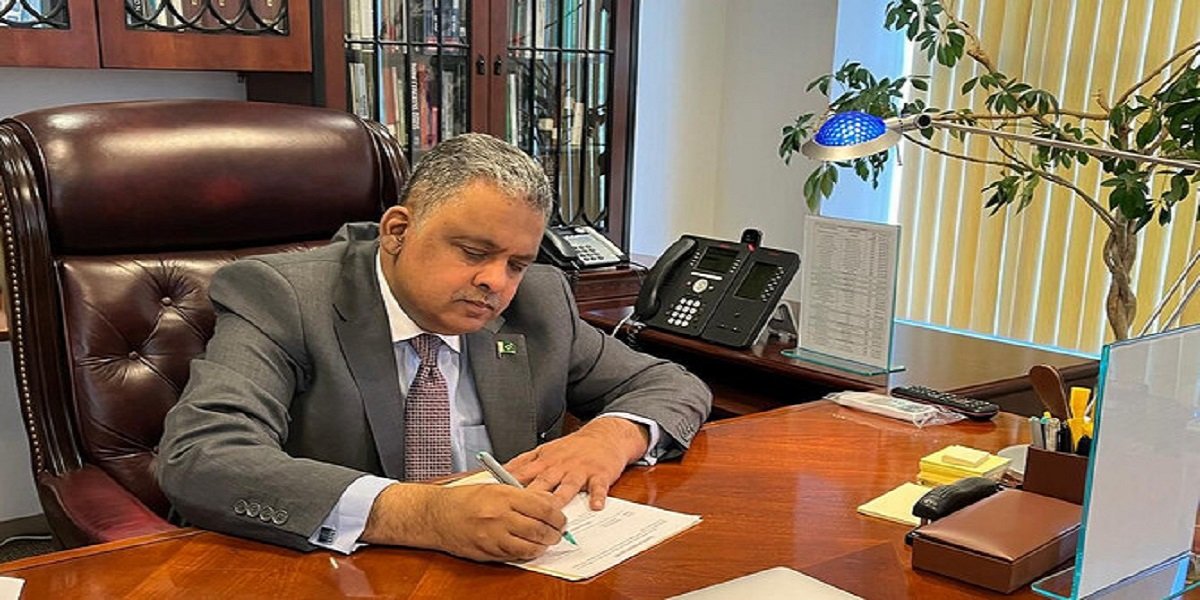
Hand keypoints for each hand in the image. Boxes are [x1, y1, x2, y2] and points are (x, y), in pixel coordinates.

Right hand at [361, 483, 564, 561]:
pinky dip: (526, 553)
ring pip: (530, 546)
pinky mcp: (488, 552)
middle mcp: (500, 516)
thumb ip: (520, 495)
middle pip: (539, 529)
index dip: (557, 515)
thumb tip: (546, 502)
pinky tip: (529, 548)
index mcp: (504, 496)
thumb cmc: (464, 499)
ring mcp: (493, 536)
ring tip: (546, 542)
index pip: (542, 506)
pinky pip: (515, 556)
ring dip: (542, 546)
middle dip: (554, 533)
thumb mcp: (495, 487)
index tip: (561, 518)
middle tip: (558, 532)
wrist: (436, 515)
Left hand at [506, 417, 649, 509]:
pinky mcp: (599, 474)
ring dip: (560, 498)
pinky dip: (597, 496)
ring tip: (555, 513)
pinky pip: (598, 487)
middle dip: (531, 497)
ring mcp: (580, 470)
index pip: (522, 474)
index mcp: (544, 461)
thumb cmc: (573, 447)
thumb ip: (524, 463)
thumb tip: (500, 473)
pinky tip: (595, 506)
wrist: (604, 435)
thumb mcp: (545, 450)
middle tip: (521, 512)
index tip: (496, 498)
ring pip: (568, 486)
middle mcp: (560, 466)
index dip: (508, 486)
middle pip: (543, 482)